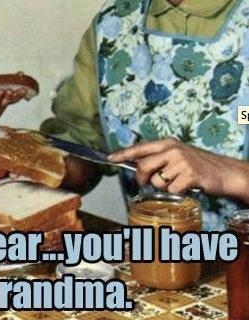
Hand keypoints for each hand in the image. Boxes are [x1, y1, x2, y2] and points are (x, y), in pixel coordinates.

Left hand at [108, 138, 231, 194]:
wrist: (224, 172)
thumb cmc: (197, 165)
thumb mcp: (176, 155)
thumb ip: (158, 158)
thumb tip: (136, 165)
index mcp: (166, 143)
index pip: (139, 147)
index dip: (123, 153)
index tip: (110, 158)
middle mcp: (172, 149)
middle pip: (143, 166)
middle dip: (141, 178)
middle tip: (146, 183)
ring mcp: (181, 161)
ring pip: (157, 180)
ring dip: (164, 186)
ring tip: (177, 181)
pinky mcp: (189, 174)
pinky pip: (171, 189)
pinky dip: (176, 192)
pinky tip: (186, 186)